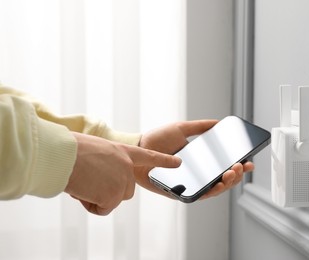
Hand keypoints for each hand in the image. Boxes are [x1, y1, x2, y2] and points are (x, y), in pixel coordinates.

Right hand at [65, 132, 180, 214]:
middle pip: (125, 190)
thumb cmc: (69, 150)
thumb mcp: (94, 150)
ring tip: (83, 182)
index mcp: (122, 151)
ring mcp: (122, 181)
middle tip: (88, 180)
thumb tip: (98, 179)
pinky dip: (90, 205)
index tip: (178, 163)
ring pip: (112, 200)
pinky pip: (102, 209)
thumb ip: (105, 162)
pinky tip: (83, 191)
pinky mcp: (114, 195)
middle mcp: (127, 166)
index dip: (163, 161)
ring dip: (96, 197)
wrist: (62, 155)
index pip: (148, 156)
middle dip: (107, 190)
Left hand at [137, 120, 254, 198]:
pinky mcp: (180, 192)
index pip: (223, 166)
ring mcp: (190, 183)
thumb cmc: (156, 139)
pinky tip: (218, 184)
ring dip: (227, 183)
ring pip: (215, 189)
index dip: (238, 165)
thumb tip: (218, 122)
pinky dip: (211, 191)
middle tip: (240, 166)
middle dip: (237, 174)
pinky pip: (199, 195)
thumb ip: (200, 126)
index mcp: (200, 161)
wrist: (138, 148)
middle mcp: (197, 174)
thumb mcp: (181, 128)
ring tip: (232, 173)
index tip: (249, 161)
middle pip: (223, 179)